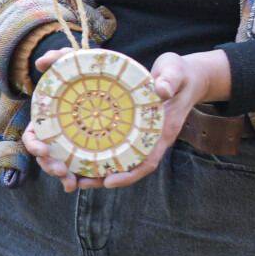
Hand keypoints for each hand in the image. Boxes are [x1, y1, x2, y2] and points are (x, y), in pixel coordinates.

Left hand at [20, 45, 228, 190]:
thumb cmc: (178, 74)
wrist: (183, 76)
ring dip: (97, 169)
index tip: (109, 182)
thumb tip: (162, 89)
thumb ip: (170, 79)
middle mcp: (150, 138)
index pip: (148, 160)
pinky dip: (97, 151)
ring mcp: (140, 135)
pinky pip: (113, 143)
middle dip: (104, 177)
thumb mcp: (176, 72)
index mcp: (163, 131)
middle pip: (127, 166)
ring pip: (118, 158)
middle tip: (79, 183)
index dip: (130, 174)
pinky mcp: (130, 127)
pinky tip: (77, 151)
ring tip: (72, 176)